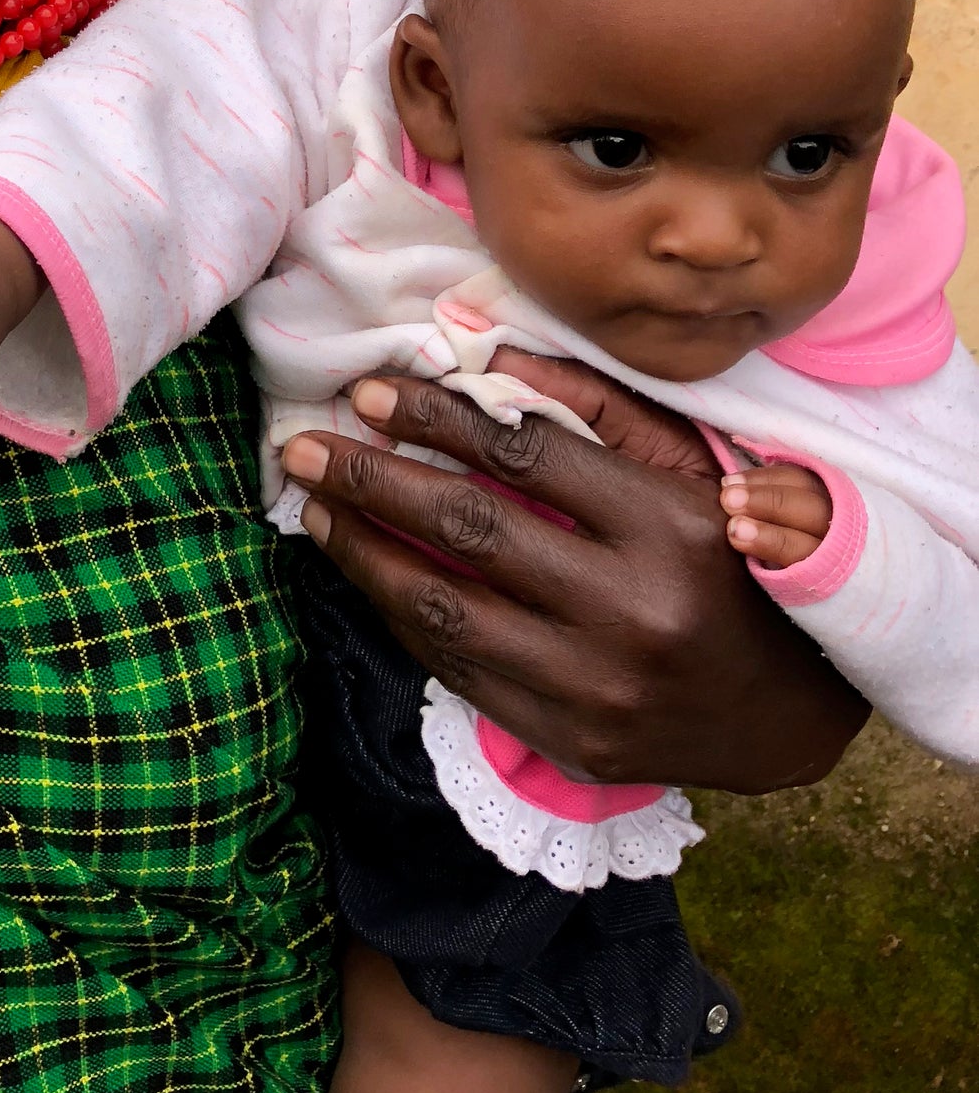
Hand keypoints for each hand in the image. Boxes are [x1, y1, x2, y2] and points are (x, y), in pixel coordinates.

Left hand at [280, 353, 867, 793]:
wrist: (789, 708)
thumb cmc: (729, 558)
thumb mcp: (687, 466)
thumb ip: (593, 406)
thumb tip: (485, 352)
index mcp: (667, 524)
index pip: (523, 455)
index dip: (435, 418)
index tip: (368, 391)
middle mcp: (633, 609)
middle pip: (469, 529)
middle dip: (371, 480)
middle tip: (302, 447)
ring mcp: (599, 686)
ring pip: (446, 610)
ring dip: (364, 556)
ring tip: (315, 511)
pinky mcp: (572, 740)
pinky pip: (460, 672)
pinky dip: (403, 619)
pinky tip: (367, 577)